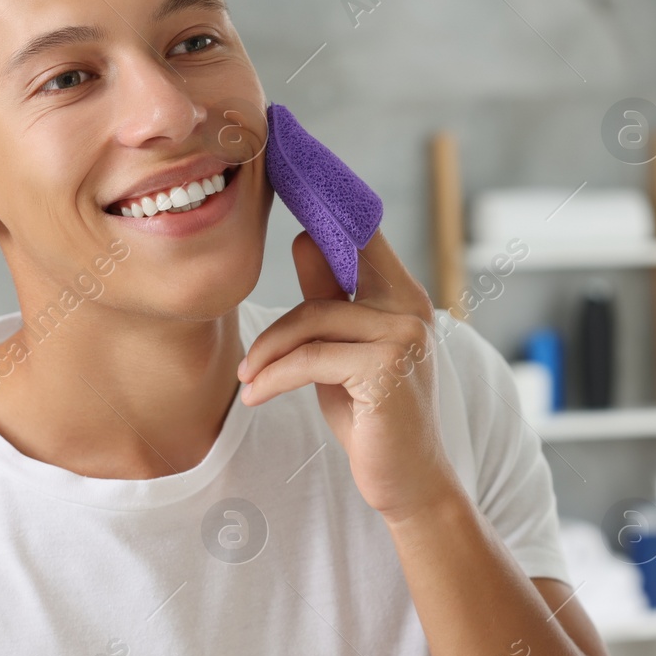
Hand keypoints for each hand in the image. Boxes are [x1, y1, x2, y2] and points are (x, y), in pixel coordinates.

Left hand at [237, 230, 463, 522]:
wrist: (406, 481)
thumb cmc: (372, 415)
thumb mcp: (340, 352)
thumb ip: (328, 298)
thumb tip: (302, 238)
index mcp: (402, 296)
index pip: (362, 234)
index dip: (326, 207)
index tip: (287, 175)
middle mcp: (408, 306)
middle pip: (320, 284)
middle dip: (277, 325)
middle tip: (247, 362)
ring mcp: (403, 333)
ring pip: (309, 322)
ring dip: (268, 359)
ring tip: (250, 388)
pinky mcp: (386, 366)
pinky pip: (310, 358)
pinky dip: (275, 378)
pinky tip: (257, 398)